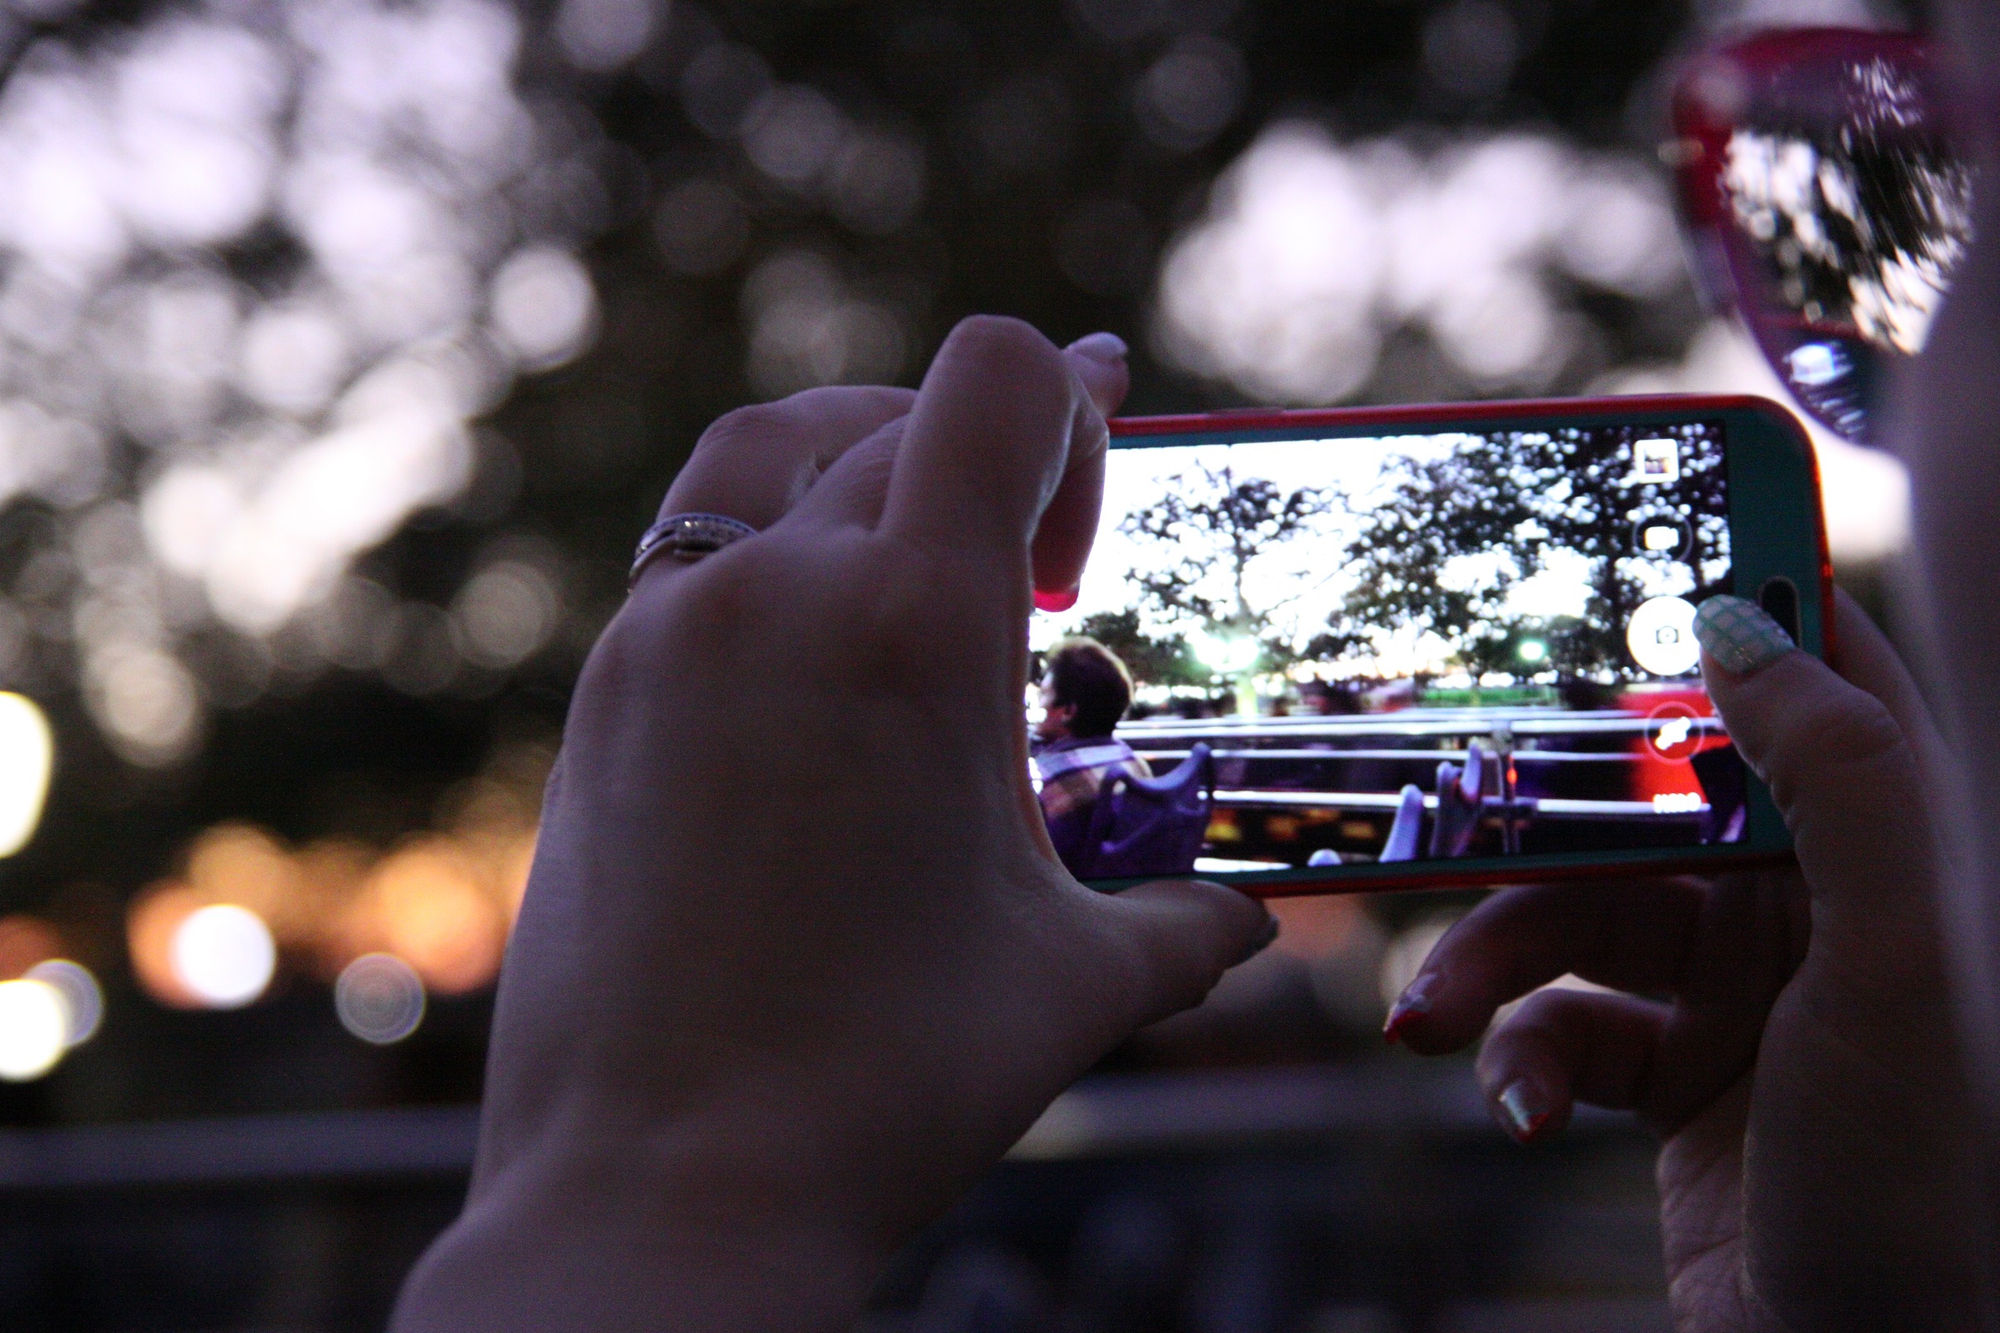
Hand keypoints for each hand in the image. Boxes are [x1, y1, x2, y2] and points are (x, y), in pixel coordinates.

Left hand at [391, 320, 1271, 1332]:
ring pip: (764, 456)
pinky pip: (689, 556)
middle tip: (1037, 584)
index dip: (1075, 402)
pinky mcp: (600, 699)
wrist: (660, 1190)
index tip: (1082, 537)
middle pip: (891, 417)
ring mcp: (663, 636)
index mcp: (914, 624)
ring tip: (910, 563)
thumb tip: (1248, 926)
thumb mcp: (1076, 988)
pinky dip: (767, 558)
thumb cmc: (882, 1085)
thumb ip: (1187, 927)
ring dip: (854, 470)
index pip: (998, 381)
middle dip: (986, 469)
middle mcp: (774, 592)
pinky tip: (813, 671)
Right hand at [1385, 589, 1982, 1329]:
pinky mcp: (1678, 1073)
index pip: (1818, 679)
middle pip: (1650, 796)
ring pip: (1580, 917)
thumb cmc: (1921, 1183)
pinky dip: (1519, 1056)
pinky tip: (1517, 1110)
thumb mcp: (1894, 969)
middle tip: (1434, 803)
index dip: (1733, 601)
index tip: (1621, 544)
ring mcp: (1742, 990)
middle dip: (1536, 820)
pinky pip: (1567, 1023)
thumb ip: (1843, 780)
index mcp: (1893, 852)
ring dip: (1494, 966)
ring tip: (1437, 1025)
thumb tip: (1736, 622)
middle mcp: (1817, 904)